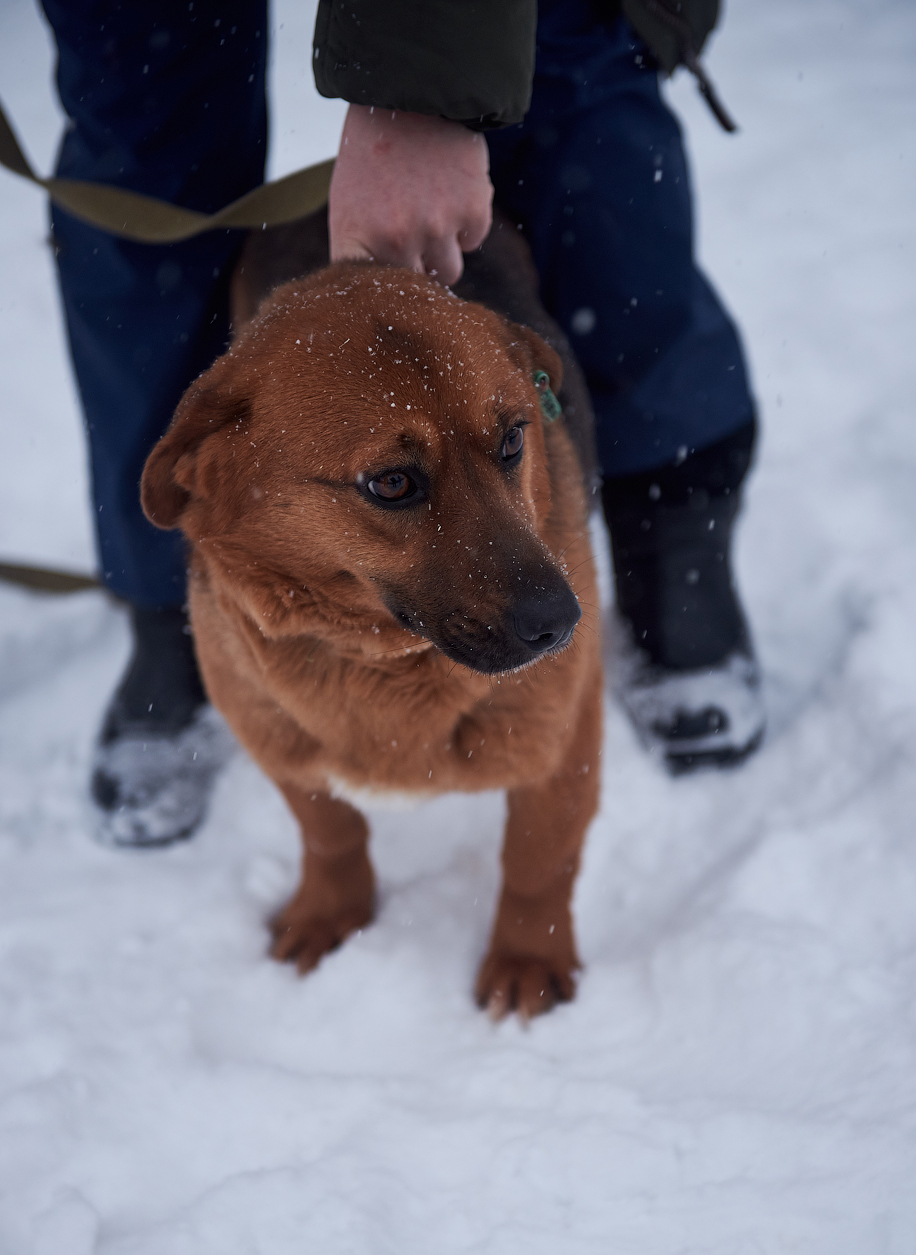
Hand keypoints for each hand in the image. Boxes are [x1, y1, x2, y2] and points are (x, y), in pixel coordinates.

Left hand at [329, 105, 492, 286]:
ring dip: (443, 249)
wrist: (409, 94)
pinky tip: (450, 188)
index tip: (390, 286)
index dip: (385, 293)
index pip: (375, 295)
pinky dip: (465, 221)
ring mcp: (436, 228)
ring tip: (431, 209)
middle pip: (418, 290)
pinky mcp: (472, 212)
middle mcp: (396, 242)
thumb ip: (366, 255)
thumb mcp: (349, 206)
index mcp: (357, 242)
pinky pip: (473, 240)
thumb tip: (389, 298)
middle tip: (413, 234)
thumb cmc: (373, 155)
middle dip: (418, 269)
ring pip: (449, 271)